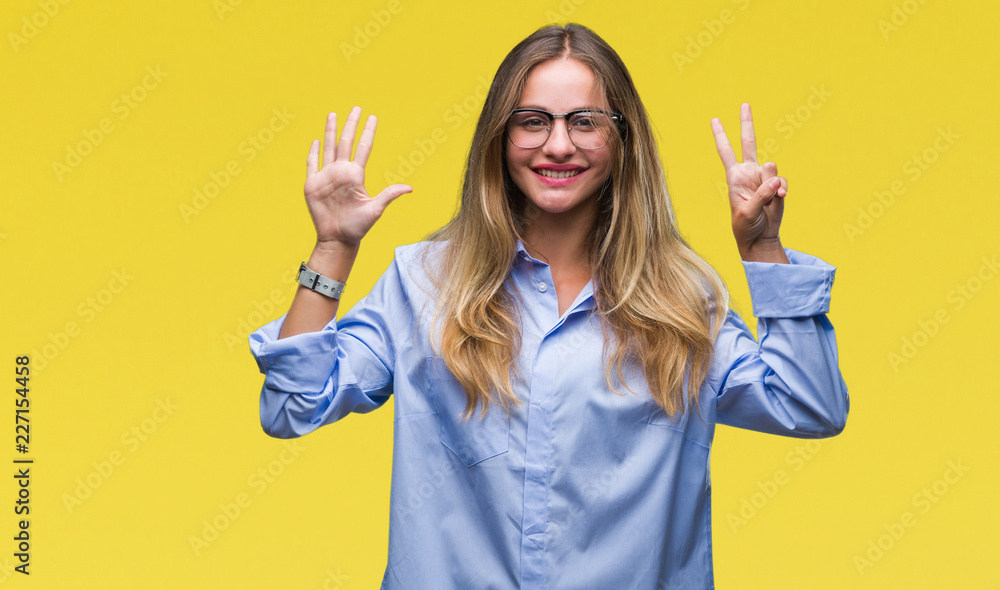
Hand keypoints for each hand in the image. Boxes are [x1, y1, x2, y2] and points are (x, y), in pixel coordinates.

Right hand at [303, 106, 411, 247]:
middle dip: (350, 124)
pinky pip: (312, 164)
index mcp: (356, 175)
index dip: (368, 132)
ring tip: (333, 114)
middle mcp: (342, 172)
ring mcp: (327, 176)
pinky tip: (316, 141)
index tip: (373, 117)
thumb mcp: (375, 210)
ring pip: (328, 147)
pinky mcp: (313, 184)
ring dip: (330, 131)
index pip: (363, 148)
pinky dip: (313, 152)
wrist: (337, 239)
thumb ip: (389, 195)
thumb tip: (410, 188)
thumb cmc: (357, 227)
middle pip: (346, 142)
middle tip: (356, 108)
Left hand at [710, 103, 788, 262]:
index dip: (720, 136)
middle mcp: (748, 172)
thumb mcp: (746, 211)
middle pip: (748, 142)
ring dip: (771, 184)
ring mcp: (764, 177)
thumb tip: (775, 178)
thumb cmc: (745, 225)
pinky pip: (782, 180)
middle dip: (746, 123)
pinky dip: (782, 189)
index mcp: (734, 177)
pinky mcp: (777, 185)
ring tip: (768, 199)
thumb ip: (760, 194)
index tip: (714, 119)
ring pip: (771, 168)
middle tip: (744, 104)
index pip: (725, 152)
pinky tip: (779, 198)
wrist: (759, 236)